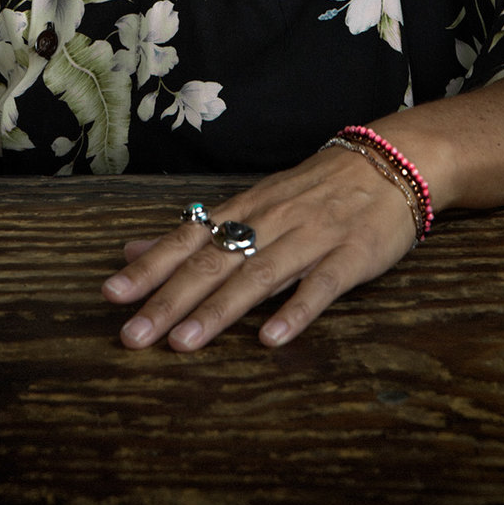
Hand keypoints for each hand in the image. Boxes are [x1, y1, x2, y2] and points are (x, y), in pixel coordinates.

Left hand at [100, 144, 418, 350]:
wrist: (392, 161)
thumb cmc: (316, 188)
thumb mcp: (256, 200)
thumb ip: (199, 229)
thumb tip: (134, 249)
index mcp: (247, 209)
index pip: (188, 238)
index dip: (150, 267)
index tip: (111, 295)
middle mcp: (272, 221)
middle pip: (214, 261)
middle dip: (170, 299)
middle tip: (132, 335)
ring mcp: (312, 237)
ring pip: (258, 275)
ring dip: (219, 311)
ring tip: (184, 343)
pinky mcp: (352, 255)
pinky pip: (321, 285)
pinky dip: (296, 310)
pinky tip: (272, 338)